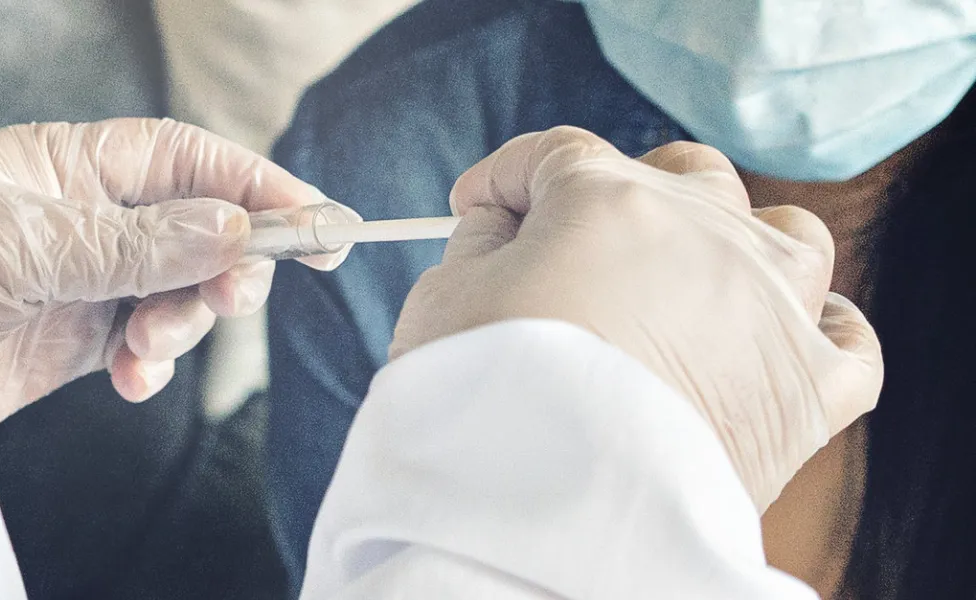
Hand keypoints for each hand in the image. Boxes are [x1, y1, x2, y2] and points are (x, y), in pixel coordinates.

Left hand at [0, 118, 349, 430]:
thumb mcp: (22, 245)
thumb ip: (134, 243)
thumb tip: (234, 230)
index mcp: (74, 164)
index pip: (187, 159)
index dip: (255, 183)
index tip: (313, 220)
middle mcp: (90, 217)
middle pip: (202, 229)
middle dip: (228, 265)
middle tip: (231, 298)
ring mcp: (88, 279)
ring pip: (182, 291)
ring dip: (186, 323)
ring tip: (146, 349)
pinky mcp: (78, 339)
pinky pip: (147, 345)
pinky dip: (155, 365)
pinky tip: (132, 380)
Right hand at [391, 127, 882, 510]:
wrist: (547, 513)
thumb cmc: (484, 397)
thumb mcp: (444, 298)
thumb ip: (478, 243)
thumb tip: (504, 226)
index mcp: (608, 200)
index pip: (558, 156)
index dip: (507, 177)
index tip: (479, 209)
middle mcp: (707, 231)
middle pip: (681, 173)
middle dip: (627, 192)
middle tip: (578, 245)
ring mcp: (772, 306)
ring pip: (785, 234)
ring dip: (740, 244)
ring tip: (695, 282)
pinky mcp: (810, 390)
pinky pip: (846, 341)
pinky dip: (820, 331)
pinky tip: (784, 336)